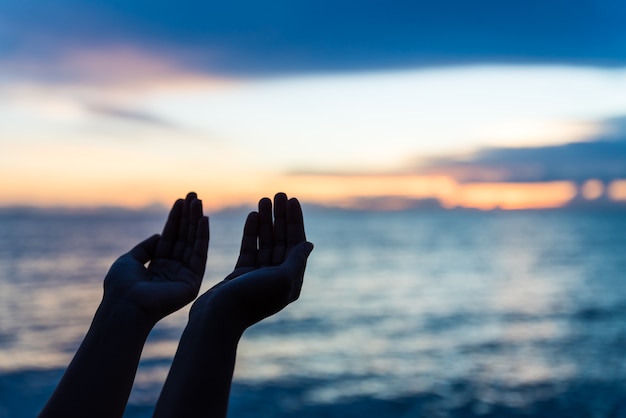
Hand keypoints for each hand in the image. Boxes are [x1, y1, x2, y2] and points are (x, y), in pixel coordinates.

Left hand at [103, 192, 208, 322]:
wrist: (125, 306)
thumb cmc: (120, 286)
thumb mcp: (129, 260)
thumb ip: (145, 248)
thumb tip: (160, 235)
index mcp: (157, 268)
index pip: (170, 238)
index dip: (175, 219)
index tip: (181, 200)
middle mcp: (172, 271)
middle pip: (183, 238)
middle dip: (188, 216)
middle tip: (194, 195)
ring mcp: (184, 277)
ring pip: (192, 243)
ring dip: (196, 221)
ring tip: (198, 201)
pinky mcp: (192, 283)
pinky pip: (199, 255)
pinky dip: (202, 237)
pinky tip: (203, 220)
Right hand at [190, 193, 312, 328]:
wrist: (218, 317)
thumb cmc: (251, 299)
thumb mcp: (281, 279)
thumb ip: (296, 260)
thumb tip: (309, 244)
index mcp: (291, 281)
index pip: (296, 244)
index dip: (295, 221)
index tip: (292, 200)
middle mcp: (277, 278)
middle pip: (282, 240)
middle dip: (281, 217)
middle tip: (278, 194)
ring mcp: (258, 275)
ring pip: (266, 241)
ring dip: (266, 220)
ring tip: (264, 199)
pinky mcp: (241, 274)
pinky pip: (250, 248)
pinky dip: (251, 232)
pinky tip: (253, 215)